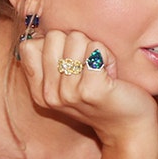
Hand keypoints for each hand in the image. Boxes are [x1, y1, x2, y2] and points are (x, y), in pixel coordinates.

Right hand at [17, 29, 157, 143]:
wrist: (129, 127)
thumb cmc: (102, 96)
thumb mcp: (67, 82)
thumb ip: (51, 60)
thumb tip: (37, 30)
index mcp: (39, 92)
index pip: (28, 45)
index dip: (56, 45)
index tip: (73, 64)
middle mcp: (49, 94)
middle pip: (54, 36)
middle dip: (78, 44)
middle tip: (91, 68)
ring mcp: (68, 93)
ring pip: (76, 38)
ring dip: (96, 50)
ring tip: (102, 72)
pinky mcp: (91, 90)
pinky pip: (96, 48)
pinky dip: (108, 56)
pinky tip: (111, 75)